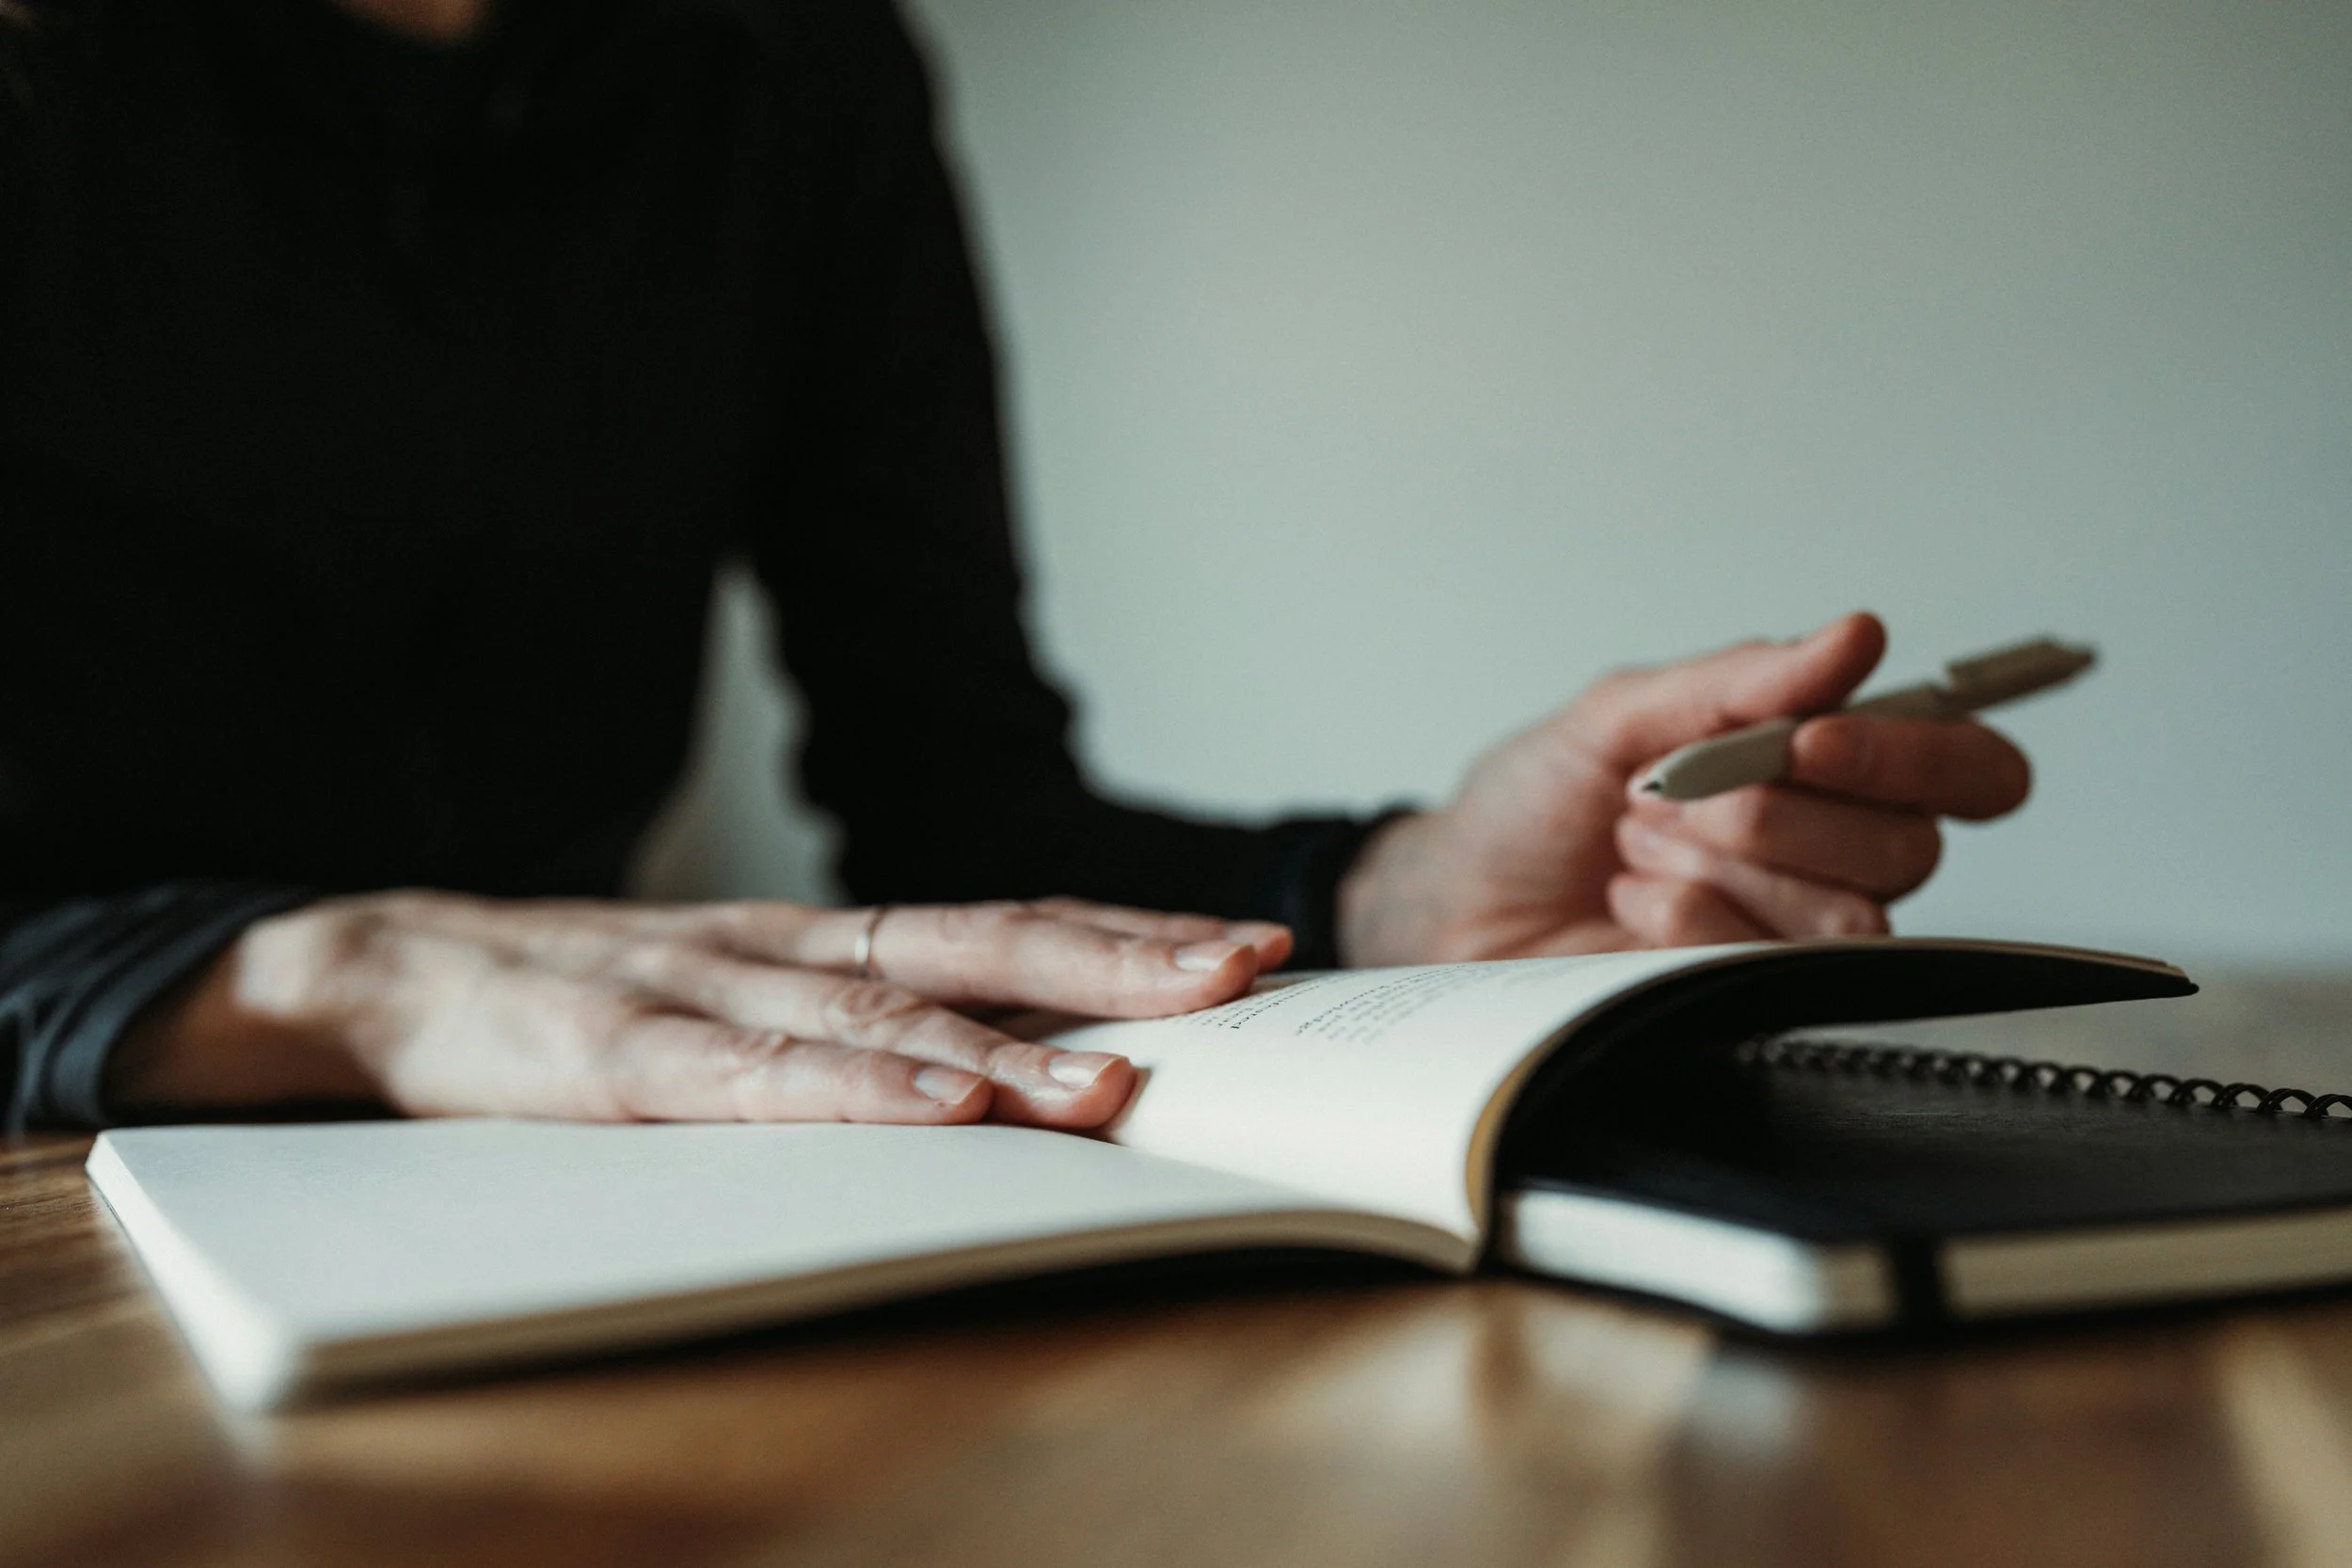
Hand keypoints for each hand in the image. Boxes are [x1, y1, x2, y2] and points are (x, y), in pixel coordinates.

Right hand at [107, 893, 1290, 1128]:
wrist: (400, 966)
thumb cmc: (599, 993)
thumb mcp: (751, 994)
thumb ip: (864, 1014)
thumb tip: (1017, 1058)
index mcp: (832, 936)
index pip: (1009, 923)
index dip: (1130, 933)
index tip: (1250, 949)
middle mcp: (795, 946)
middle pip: (981, 943)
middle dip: (1119, 961)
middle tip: (1240, 972)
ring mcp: (712, 990)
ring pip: (884, 1014)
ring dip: (1007, 1047)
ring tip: (1116, 1079)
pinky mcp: (628, 1055)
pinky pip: (760, 1078)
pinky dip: (857, 1092)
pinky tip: (939, 1109)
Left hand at [1336, 612, 2031, 962]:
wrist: (1458, 895)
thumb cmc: (1538, 800)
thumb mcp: (1620, 713)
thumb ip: (1740, 681)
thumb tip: (1854, 638)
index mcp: (1831, 766)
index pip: (1970, 766)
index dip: (1914, 753)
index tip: (1809, 740)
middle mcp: (1838, 852)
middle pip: (1910, 843)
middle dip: (1770, 811)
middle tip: (1670, 793)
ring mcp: (1798, 934)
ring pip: (1850, 911)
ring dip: (1719, 862)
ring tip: (1637, 844)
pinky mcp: (1752, 997)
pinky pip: (1771, 961)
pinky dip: (1686, 918)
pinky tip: (1633, 902)